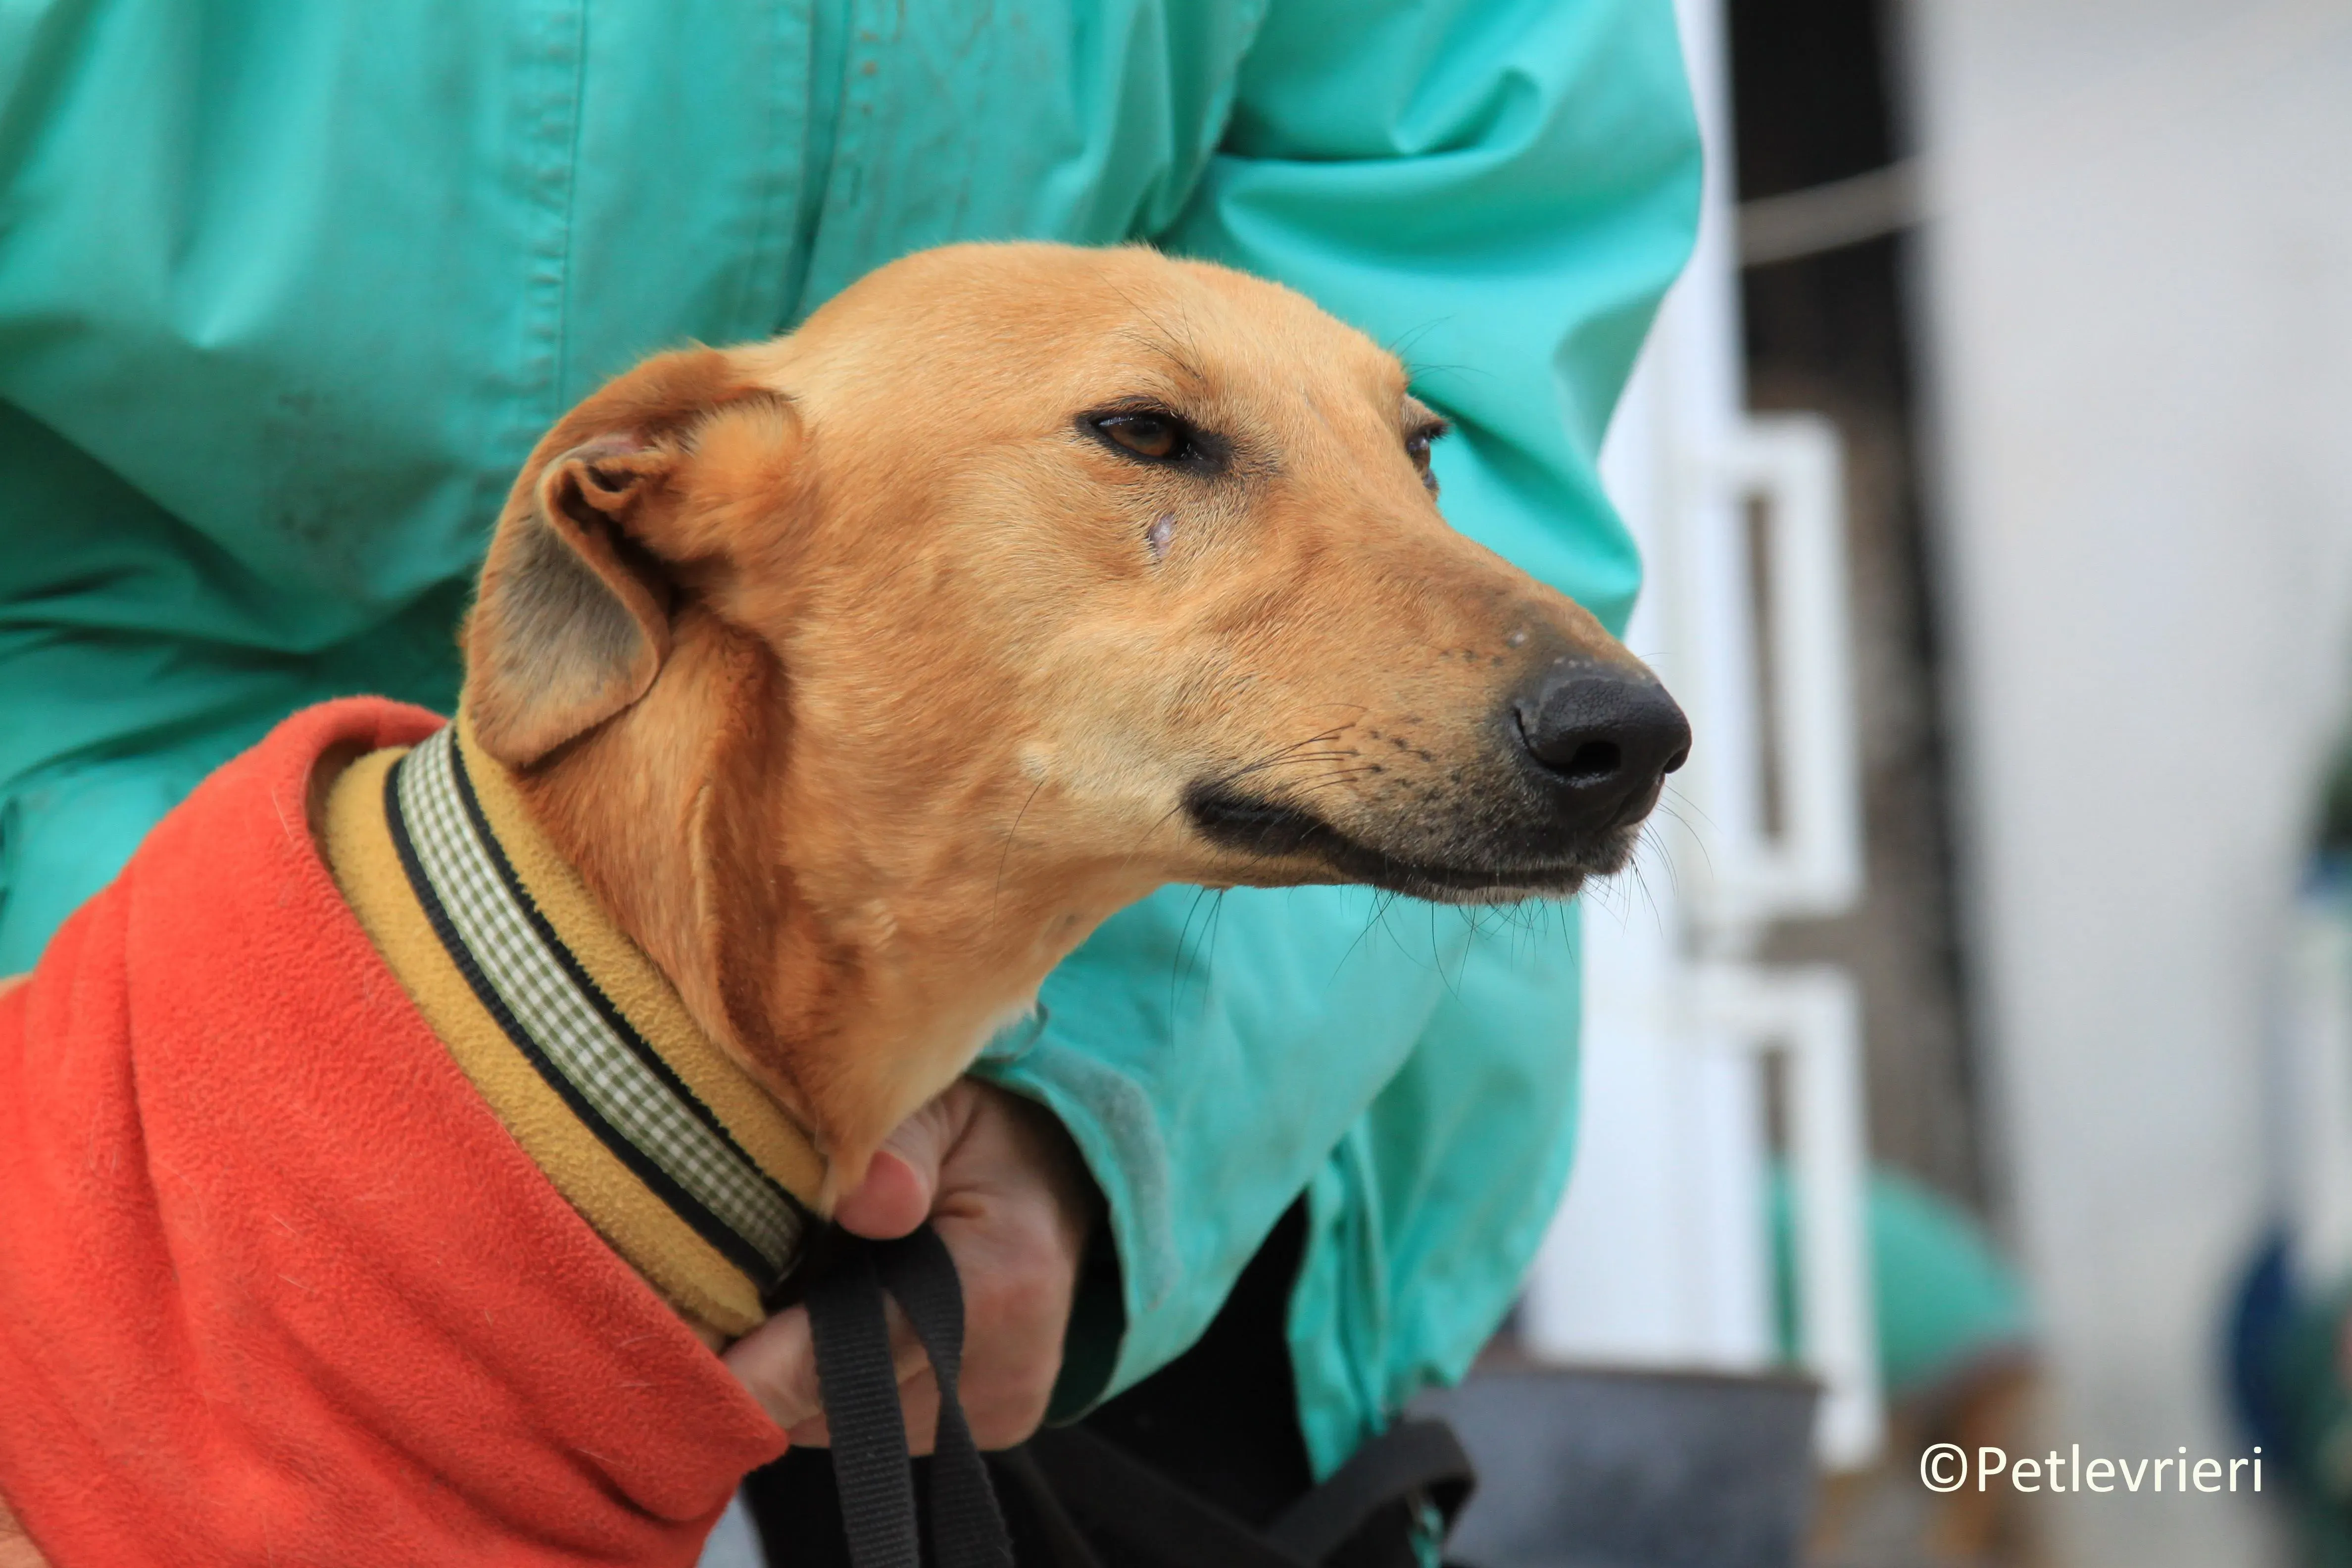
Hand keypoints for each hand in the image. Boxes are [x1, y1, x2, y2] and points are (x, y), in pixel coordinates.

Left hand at [724, 1078, 1098, 1451]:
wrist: (1070, 1175)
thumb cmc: (989, 1128)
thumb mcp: (944, 1103)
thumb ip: (897, 1142)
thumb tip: (866, 1196)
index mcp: (1000, 1282)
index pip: (847, 1353)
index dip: (751, 1364)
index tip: (675, 1350)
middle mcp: (1007, 1367)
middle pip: (828, 1401)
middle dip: (773, 1348)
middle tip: (760, 1266)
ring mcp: (999, 1409)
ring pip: (838, 1422)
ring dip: (806, 1365)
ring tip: (821, 1277)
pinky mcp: (991, 1427)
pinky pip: (872, 1423)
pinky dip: (843, 1379)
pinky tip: (857, 1308)